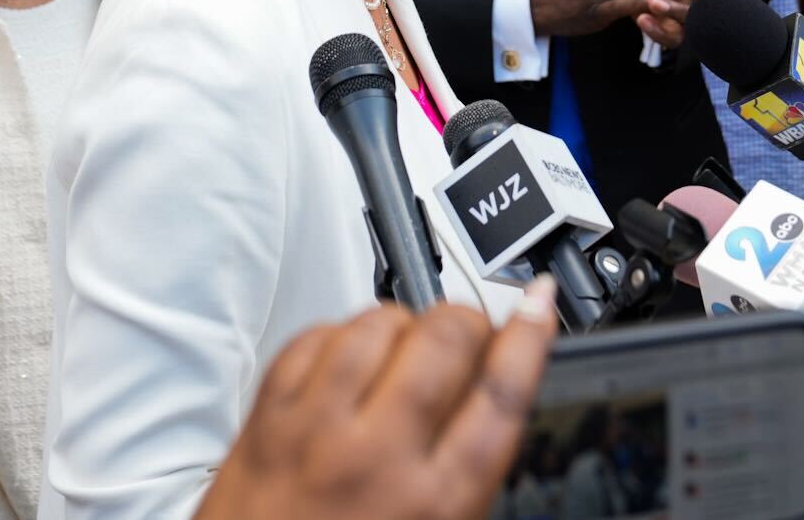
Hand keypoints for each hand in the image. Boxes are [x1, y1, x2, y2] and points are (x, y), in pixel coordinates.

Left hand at [196, 280, 557, 519]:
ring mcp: (315, 434)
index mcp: (435, 505)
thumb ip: (466, 468)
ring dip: (403, 324)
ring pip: (377, 324)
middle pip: (445, 339)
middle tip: (468, 337)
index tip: (537, 305)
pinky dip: (340, 335)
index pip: (501, 394)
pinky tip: (349, 358)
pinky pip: (314, 338)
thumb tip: (492, 391)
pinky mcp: (266, 421)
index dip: (529, 335)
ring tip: (406, 349)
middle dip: (468, 322)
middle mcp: (376, 460)